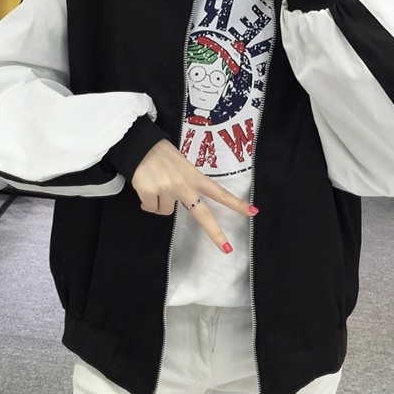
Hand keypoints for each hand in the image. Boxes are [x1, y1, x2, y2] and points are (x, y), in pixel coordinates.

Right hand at [131, 139, 257, 253]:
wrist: (140, 145)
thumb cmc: (162, 155)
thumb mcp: (182, 166)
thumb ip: (187, 184)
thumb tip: (181, 204)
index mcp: (195, 177)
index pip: (220, 192)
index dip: (236, 203)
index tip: (253, 212)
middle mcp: (185, 186)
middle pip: (203, 215)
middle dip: (215, 233)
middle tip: (226, 248)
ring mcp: (168, 190)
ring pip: (166, 212)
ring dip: (160, 203)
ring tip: (156, 184)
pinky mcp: (151, 194)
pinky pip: (151, 208)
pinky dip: (147, 202)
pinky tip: (146, 187)